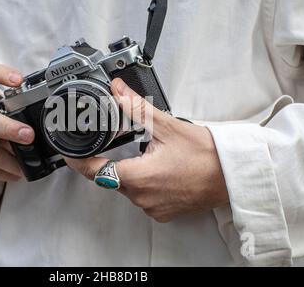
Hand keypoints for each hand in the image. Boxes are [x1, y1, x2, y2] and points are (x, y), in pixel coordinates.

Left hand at [65, 79, 228, 222]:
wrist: (234, 176)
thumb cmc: (207, 156)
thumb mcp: (168, 127)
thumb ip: (137, 109)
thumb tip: (118, 91)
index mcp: (139, 177)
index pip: (94, 172)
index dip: (78, 162)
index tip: (69, 153)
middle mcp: (143, 197)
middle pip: (110, 178)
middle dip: (110, 160)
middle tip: (119, 143)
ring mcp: (153, 207)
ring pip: (126, 188)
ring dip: (129, 171)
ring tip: (147, 154)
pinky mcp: (163, 212)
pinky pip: (142, 197)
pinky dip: (143, 182)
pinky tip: (158, 169)